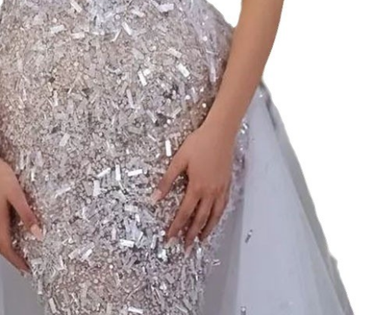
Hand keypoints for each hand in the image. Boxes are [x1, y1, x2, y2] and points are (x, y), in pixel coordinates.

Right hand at [0, 152, 43, 273]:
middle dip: (11, 258)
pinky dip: (3, 237)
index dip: (16, 261)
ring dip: (7, 248)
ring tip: (18, 252)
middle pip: (0, 246)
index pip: (6, 248)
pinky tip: (10, 232)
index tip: (26, 269)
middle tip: (23, 264)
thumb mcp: (17, 195)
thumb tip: (37, 234)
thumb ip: (27, 215)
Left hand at [151, 121, 234, 252]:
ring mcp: (221, 189)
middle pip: (200, 219)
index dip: (176, 227)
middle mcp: (210, 192)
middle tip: (185, 248)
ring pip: (214, 216)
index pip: (184, 213)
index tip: (169, 238)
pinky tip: (215, 219)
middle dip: (191, 235)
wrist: (220, 133)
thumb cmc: (198, 144)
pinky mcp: (227, 184)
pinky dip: (218, 217)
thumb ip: (167, 180)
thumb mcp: (178, 160)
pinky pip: (223, 206)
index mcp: (197, 187)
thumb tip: (155, 197)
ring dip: (207, 230)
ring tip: (201, 240)